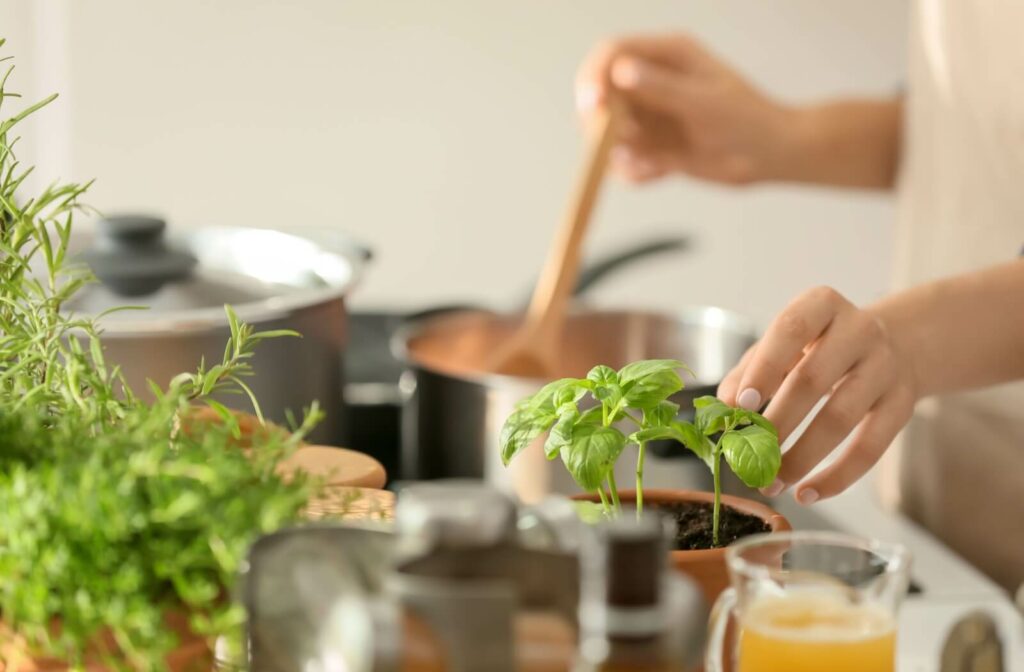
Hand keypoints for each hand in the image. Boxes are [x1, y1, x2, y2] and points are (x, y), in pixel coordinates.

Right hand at [575, 33, 796, 184]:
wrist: (771, 157)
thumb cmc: (749, 120)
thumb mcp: (705, 102)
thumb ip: (662, 88)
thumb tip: (621, 73)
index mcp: (667, 56)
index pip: (611, 54)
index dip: (594, 78)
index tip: (593, 107)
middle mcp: (652, 82)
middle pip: (601, 96)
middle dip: (600, 124)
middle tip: (616, 146)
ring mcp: (651, 116)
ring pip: (608, 133)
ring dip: (618, 153)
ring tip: (651, 164)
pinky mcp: (653, 146)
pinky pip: (625, 161)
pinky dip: (634, 172)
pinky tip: (661, 173)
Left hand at [717, 287, 917, 503]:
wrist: (897, 344)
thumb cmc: (820, 347)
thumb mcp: (783, 345)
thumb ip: (748, 371)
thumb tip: (723, 409)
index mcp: (822, 305)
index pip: (791, 329)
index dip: (765, 368)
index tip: (740, 405)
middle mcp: (860, 329)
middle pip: (814, 379)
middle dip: (777, 422)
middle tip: (749, 456)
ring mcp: (886, 366)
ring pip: (841, 417)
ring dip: (802, 457)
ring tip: (772, 482)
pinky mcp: (902, 404)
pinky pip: (871, 447)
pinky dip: (837, 477)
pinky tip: (808, 492)